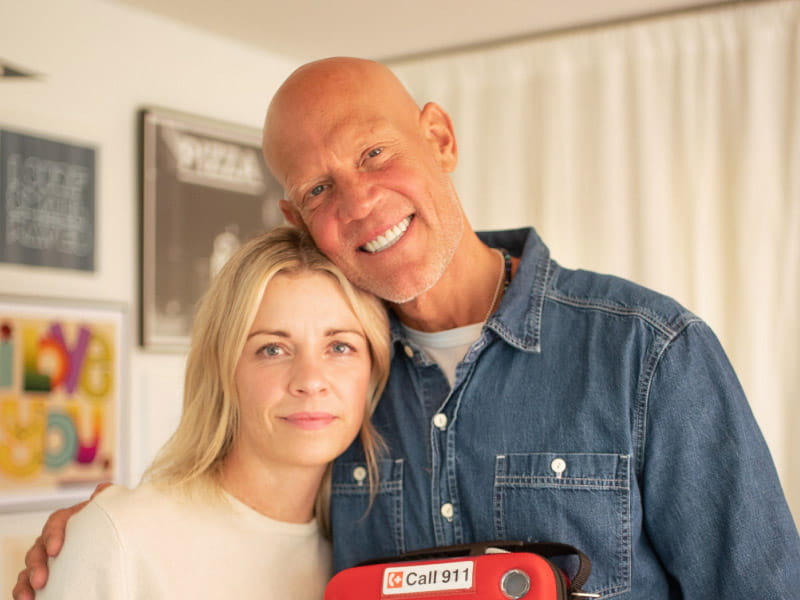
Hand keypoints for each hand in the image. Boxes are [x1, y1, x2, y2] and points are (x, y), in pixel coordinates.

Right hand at [12, 483, 110, 599]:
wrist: (114, 540)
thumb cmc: (109, 524)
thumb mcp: (110, 511)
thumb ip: (107, 498)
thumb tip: (102, 490)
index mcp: (69, 520)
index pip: (56, 523)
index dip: (53, 535)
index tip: (56, 549)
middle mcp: (53, 539)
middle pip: (38, 549)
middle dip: (37, 565)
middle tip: (41, 580)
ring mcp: (47, 558)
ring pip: (29, 568)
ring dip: (26, 581)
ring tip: (29, 596)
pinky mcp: (45, 576)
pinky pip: (28, 583)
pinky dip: (24, 591)